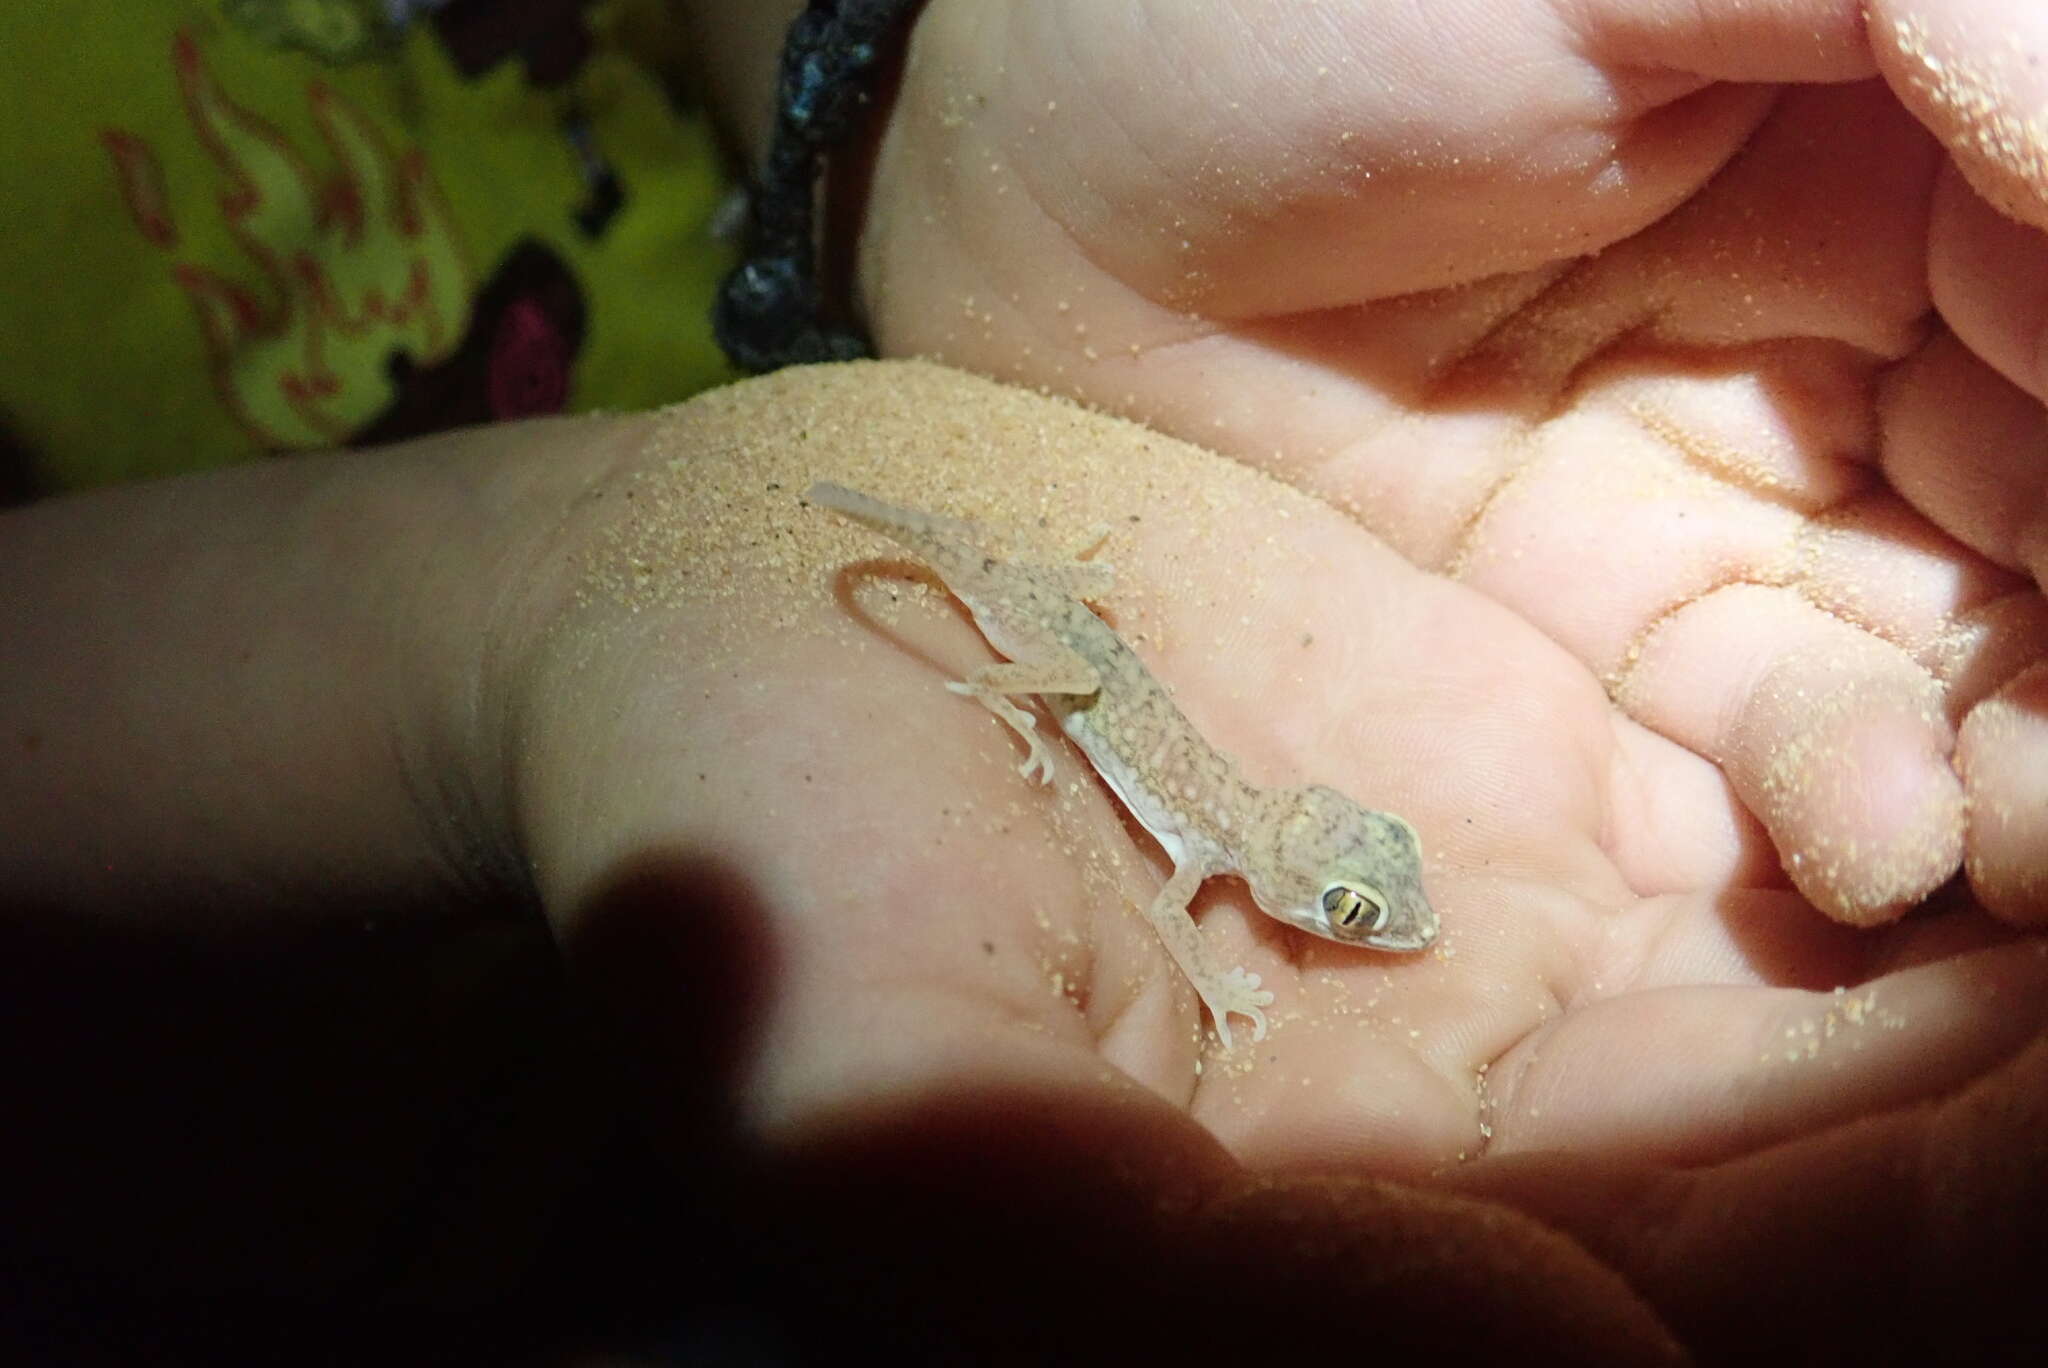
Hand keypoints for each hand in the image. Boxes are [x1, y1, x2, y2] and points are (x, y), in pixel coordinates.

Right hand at [520, 361, 2047, 1356]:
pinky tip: (2016, 750)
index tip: (2032, 1132)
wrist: (740, 587)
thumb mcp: (910, 1099)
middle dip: (2001, 1129)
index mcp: (1323, 1283)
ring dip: (2010, 968)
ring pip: (1867, 1039)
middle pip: (1833, 1216)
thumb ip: (1200, 1290)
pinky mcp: (1542, 781)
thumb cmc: (750, 853)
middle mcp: (1464, 1167)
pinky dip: (1945, 810)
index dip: (1906, 1254)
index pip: (1692, 1330)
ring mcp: (1521, 963)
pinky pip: (1814, 830)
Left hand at [855, 0, 2047, 929]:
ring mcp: (1732, 495)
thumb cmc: (1259, 17)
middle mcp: (1851, 326)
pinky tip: (1887, 846)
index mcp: (1894, 123)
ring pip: (1968, 648)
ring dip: (2028, 757)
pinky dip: (1866, 804)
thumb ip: (1899, 15)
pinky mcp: (1599, 637)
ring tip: (2022, 828)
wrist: (1024, 204)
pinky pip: (1787, 744)